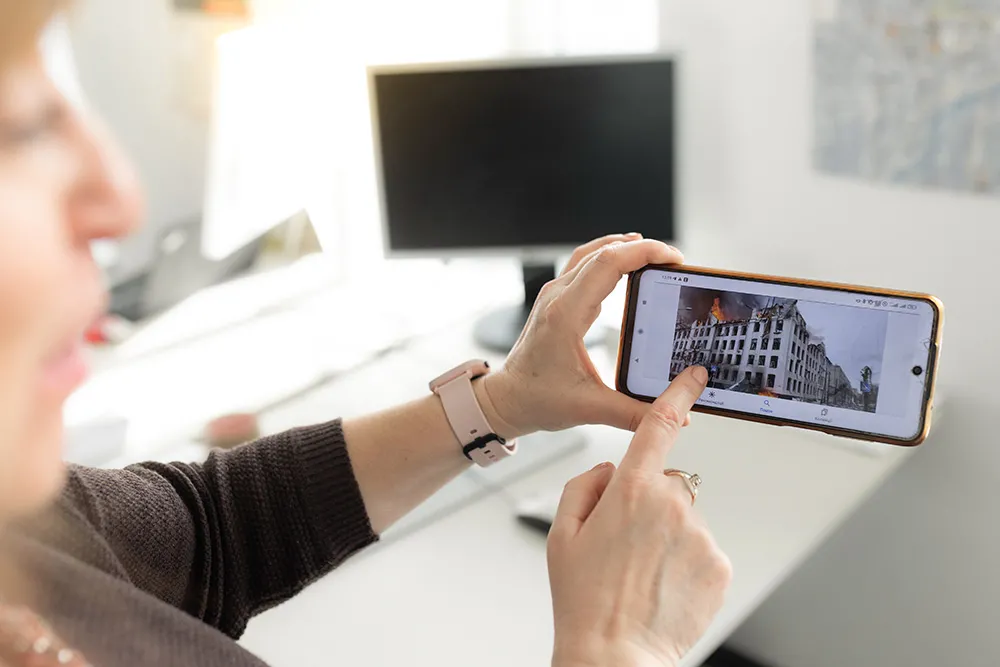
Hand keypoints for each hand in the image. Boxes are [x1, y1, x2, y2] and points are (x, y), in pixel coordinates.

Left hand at [476, 234, 684, 438]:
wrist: (506, 399)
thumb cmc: (537, 400)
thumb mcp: (590, 408)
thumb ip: (634, 413)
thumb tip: (673, 415)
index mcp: (565, 315)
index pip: (608, 264)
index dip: (644, 253)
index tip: (672, 257)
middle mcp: (557, 298)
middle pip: (602, 253)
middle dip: (642, 249)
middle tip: (673, 258)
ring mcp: (553, 296)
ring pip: (590, 254)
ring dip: (622, 248)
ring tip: (653, 254)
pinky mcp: (555, 302)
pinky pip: (583, 266)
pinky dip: (607, 259)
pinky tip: (624, 266)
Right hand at [547, 366, 731, 666]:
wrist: (615, 656)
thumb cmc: (584, 600)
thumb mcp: (561, 535)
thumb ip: (583, 487)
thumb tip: (609, 472)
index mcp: (630, 490)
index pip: (658, 427)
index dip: (677, 396)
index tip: (694, 377)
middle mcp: (672, 504)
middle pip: (668, 483)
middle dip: (651, 501)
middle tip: (625, 545)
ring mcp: (700, 535)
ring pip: (686, 518)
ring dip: (669, 536)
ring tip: (642, 575)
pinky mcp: (719, 564)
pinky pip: (702, 549)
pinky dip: (686, 563)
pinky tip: (663, 587)